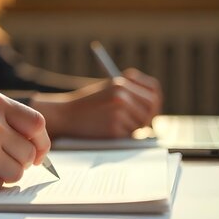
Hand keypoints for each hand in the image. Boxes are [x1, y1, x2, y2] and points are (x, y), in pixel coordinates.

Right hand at [32, 68, 161, 137]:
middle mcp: (122, 95)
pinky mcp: (114, 129)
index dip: (155, 102)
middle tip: (144, 124)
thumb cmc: (87, 104)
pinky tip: (106, 130)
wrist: (64, 114)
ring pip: (140, 124)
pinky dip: (121, 136)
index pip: (153, 92)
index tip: (152, 110)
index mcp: (121, 83)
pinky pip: (128, 135)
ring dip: (132, 128)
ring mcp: (118, 112)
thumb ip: (129, 95)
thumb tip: (154, 109)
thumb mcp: (108, 91)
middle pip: (152, 108)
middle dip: (149, 117)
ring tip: (113, 124)